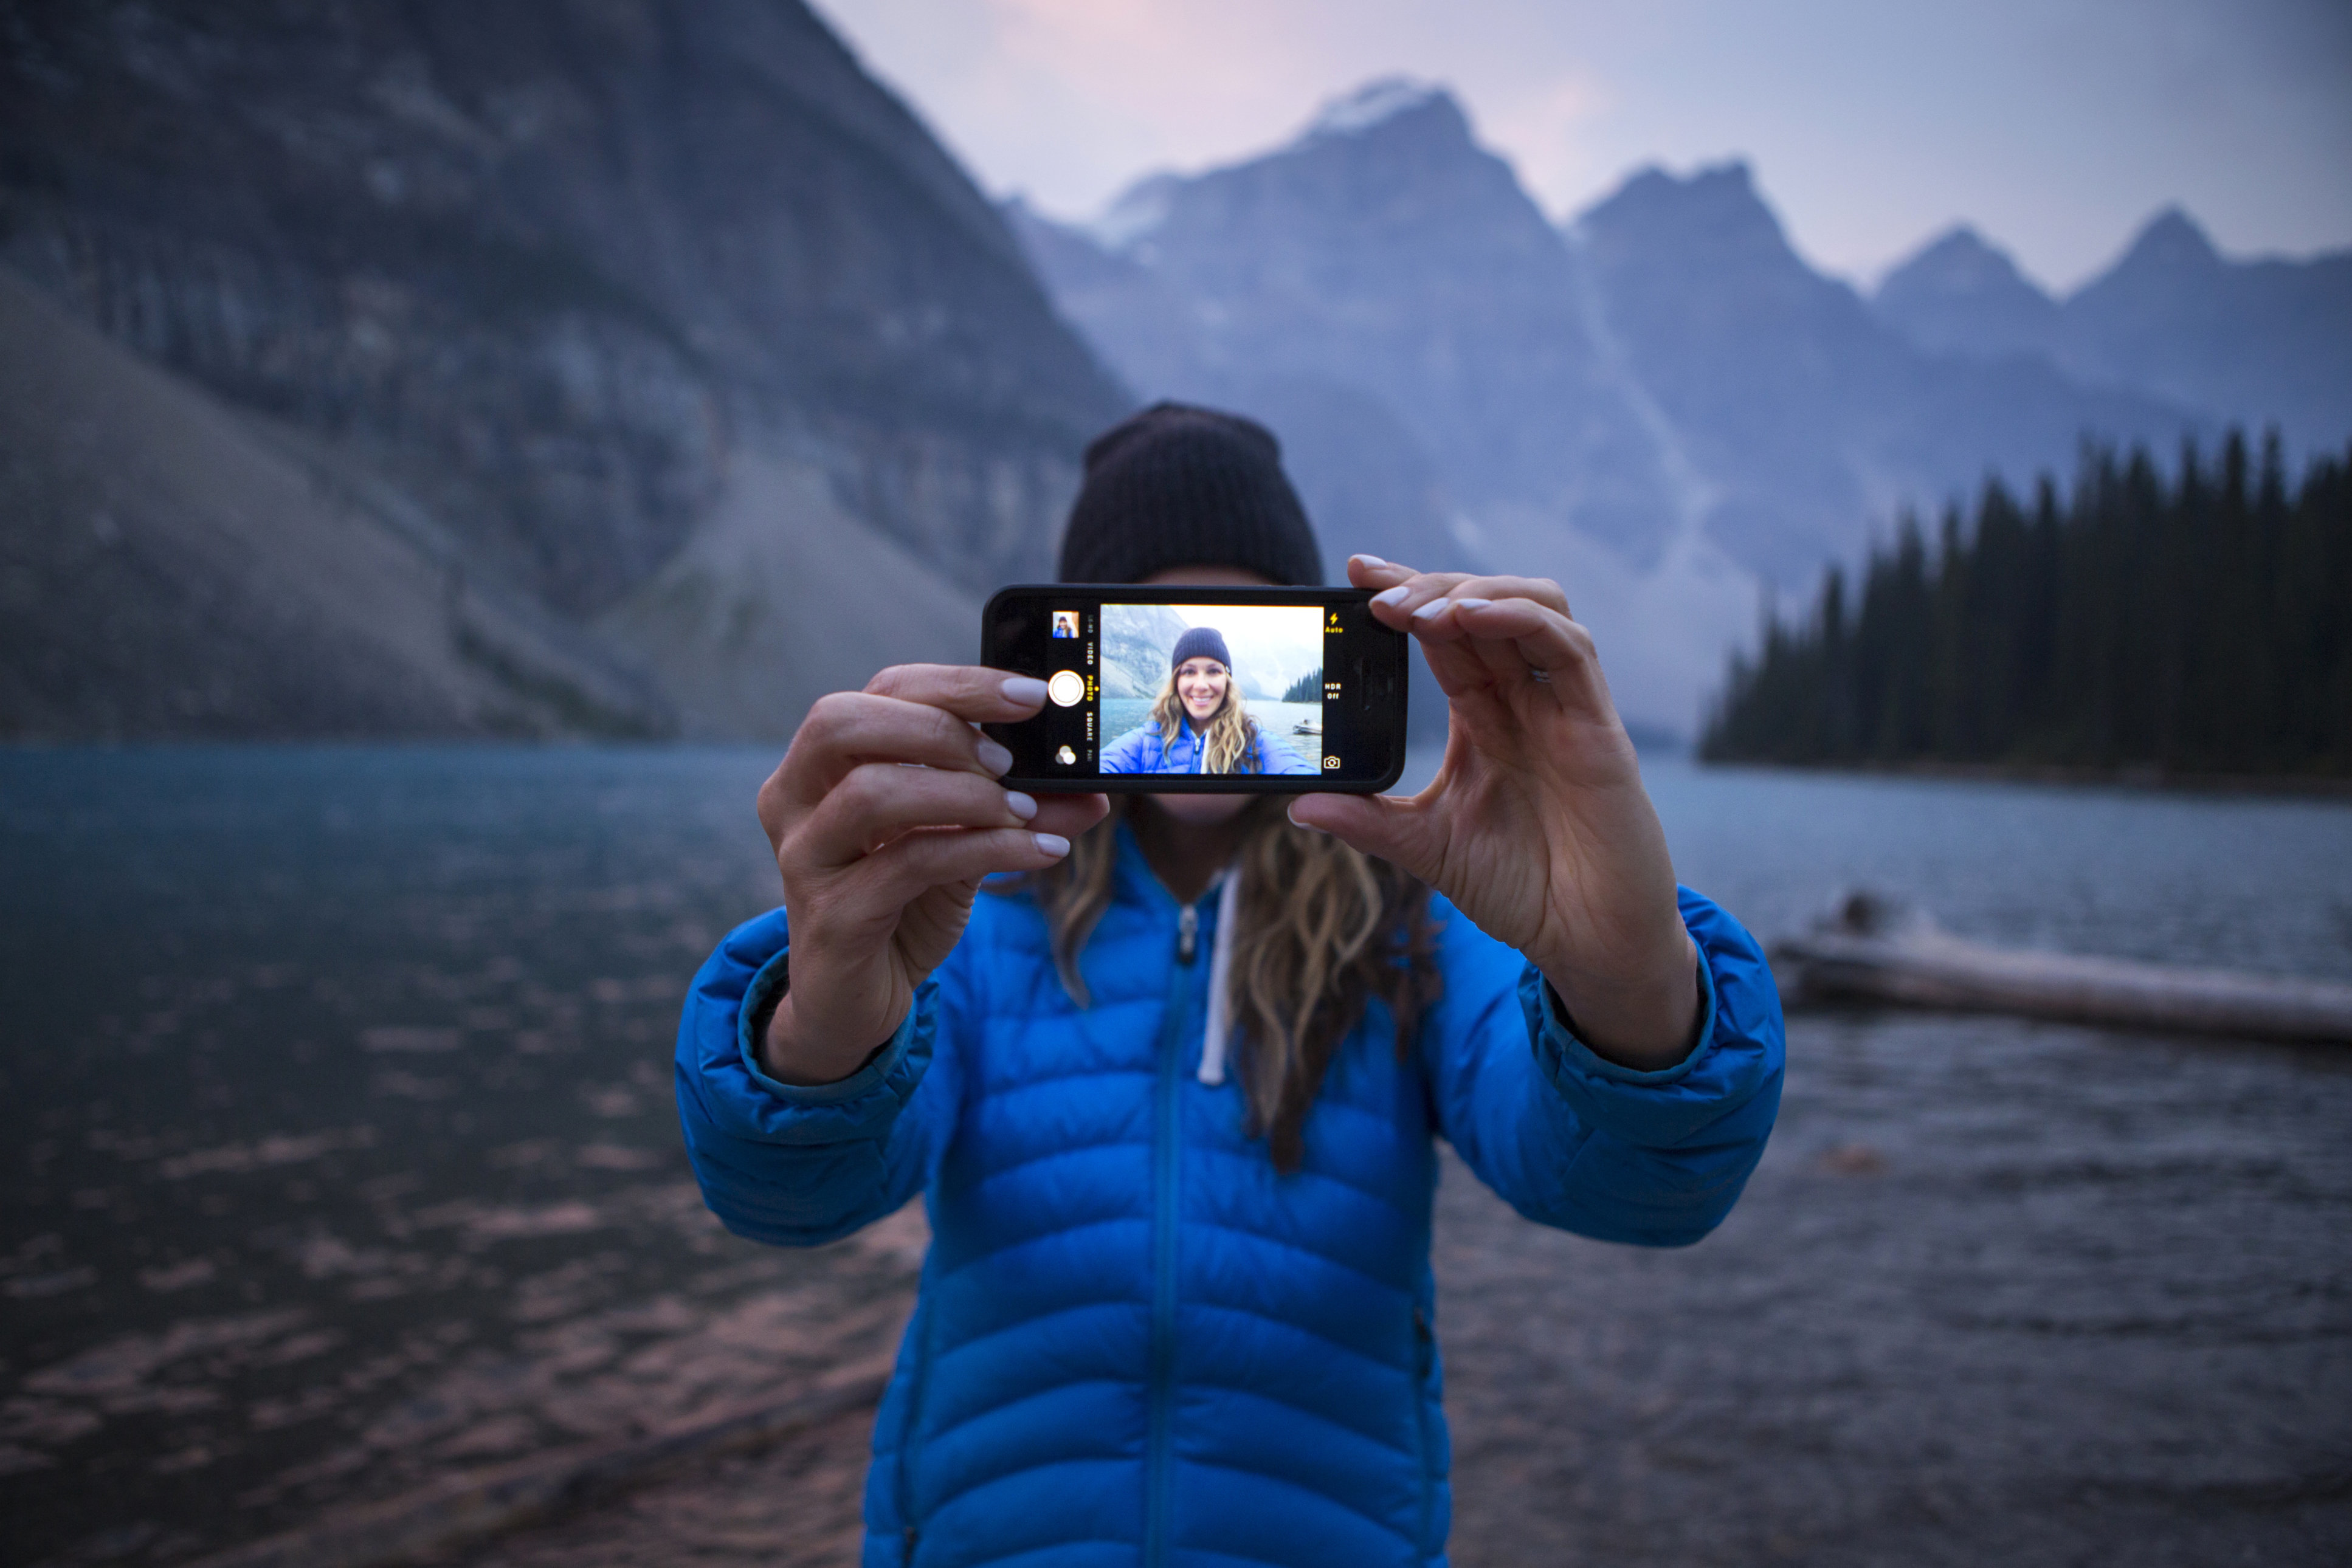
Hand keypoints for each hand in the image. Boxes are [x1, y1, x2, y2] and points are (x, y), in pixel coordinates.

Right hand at [755, 665, 1108, 1084]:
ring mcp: (805, 858)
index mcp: (824, 763)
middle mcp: (795, 800)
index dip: (957, 685)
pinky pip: (908, 864)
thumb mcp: (964, 846)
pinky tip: (1038, 853)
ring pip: (870, 791)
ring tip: (1022, 811)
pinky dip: (985, 849)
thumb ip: (1017, 812)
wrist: (855, 1001)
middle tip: (1008, 760)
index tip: (1031, 696)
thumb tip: (1093, 792)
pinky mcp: (830, 916)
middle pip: (844, 722)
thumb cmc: (903, 907)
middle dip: (940, 728)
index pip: (882, 692)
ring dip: (963, 793)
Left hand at [1288, 557, 1698, 1068]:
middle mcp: (1526, 702)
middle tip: (1371, 588)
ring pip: (1532, 608)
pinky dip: (1521, 619)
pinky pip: (1569, 649)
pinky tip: (1472, 617)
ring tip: (1416, 607)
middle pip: (1483, 607)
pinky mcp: (1598, 728)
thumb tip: (1299, 804)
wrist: (1589, 943)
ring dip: (1472, 592)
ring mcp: (1564, 709)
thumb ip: (1369, 822)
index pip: (1445, 636)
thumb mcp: (1428, 849)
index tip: (1354, 577)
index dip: (1406, 596)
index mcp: (1486, 719)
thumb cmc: (1525, 891)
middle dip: (1427, 585)